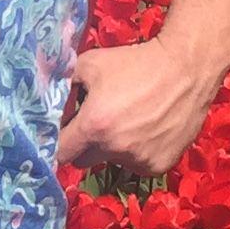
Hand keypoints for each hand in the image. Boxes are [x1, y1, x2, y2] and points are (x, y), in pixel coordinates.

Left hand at [56, 37, 221, 180]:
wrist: (186, 69)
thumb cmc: (135, 63)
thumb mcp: (91, 63)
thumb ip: (63, 82)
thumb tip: (43, 97)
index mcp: (93, 126)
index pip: (61, 152)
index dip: (58, 143)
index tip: (62, 134)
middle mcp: (114, 149)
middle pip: (83, 160)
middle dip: (83, 146)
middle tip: (95, 124)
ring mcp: (139, 160)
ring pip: (112, 161)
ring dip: (113, 147)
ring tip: (129, 120)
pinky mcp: (159, 165)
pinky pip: (137, 164)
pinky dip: (137, 152)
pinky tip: (148, 129)